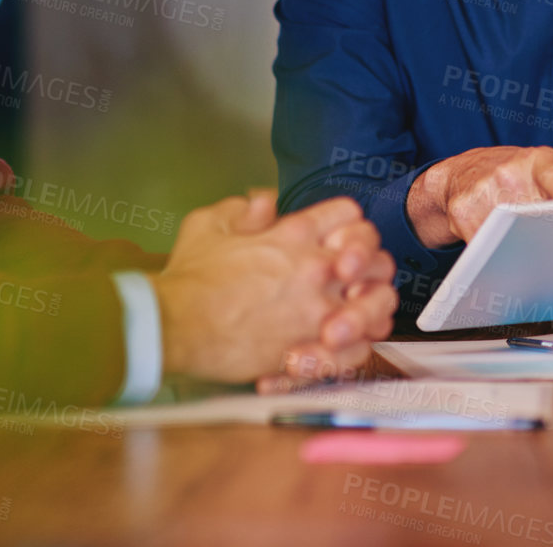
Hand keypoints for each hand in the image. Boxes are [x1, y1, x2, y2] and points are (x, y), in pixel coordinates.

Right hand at [153, 195, 396, 384]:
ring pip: (378, 304)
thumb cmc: (188, 279)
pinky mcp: (311, 349)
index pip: (350, 214)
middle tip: (354, 277)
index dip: (347, 224)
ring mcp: (317, 310)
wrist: (174, 326)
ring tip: (353, 313)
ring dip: (371, 307)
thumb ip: (244, 209)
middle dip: (371, 264)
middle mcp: (315, 268)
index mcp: (295, 234)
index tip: (337, 239)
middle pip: (377, 256)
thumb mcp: (209, 224)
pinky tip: (338, 345)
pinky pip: (358, 349)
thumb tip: (265, 204)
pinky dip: (354, 348)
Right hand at [406, 145, 552, 248]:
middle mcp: (510, 172)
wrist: (461, 174)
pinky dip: (495, 256)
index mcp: (539, 162)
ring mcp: (483, 191)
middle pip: (535, 215)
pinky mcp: (463, 212)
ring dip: (520, 251)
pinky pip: (486, 247)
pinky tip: (497, 251)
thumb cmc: (519, 175)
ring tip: (524, 249)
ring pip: (509, 236)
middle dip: (547, 236)